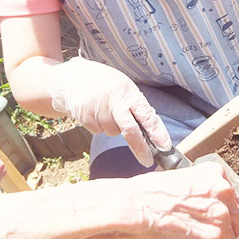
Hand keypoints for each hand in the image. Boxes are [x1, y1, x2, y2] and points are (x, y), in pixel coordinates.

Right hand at [48, 57, 170, 166]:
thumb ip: (136, 107)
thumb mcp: (124, 88)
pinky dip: (99, 126)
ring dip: (113, 128)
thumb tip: (154, 131)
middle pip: (130, 130)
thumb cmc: (105, 84)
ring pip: (112, 132)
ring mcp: (97, 109)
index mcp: (128, 92)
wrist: (73, 78)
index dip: (157, 132)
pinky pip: (98, 131)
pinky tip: (95, 112)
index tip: (165, 147)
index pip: (146, 114)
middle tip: (147, 161)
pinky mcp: (84, 116)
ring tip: (106, 110)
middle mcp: (114, 100)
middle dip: (140, 148)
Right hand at [130, 163, 238, 238]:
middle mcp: (223, 191)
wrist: (133, 206)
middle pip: (236, 221)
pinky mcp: (214, 236)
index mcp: (215, 174)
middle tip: (196, 233)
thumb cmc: (148, 194)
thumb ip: (203, 193)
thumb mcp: (182, 181)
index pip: (232, 201)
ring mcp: (221, 214)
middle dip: (219, 231)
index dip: (217, 214)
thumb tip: (212, 209)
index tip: (202, 219)